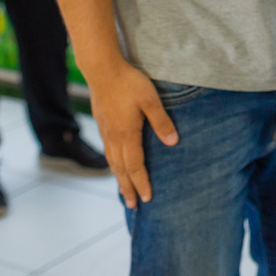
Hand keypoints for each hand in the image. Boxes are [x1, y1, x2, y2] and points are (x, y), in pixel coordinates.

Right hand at [87, 61, 178, 208]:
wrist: (102, 69)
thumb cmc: (129, 82)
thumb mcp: (151, 100)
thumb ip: (162, 121)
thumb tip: (173, 143)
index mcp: (127, 135)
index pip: (135, 166)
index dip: (141, 183)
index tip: (147, 199)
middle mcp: (114, 137)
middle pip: (121, 170)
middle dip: (128, 188)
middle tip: (133, 206)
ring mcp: (106, 131)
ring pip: (112, 162)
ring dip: (119, 178)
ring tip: (124, 191)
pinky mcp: (102, 124)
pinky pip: (108, 152)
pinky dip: (113, 164)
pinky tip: (115, 164)